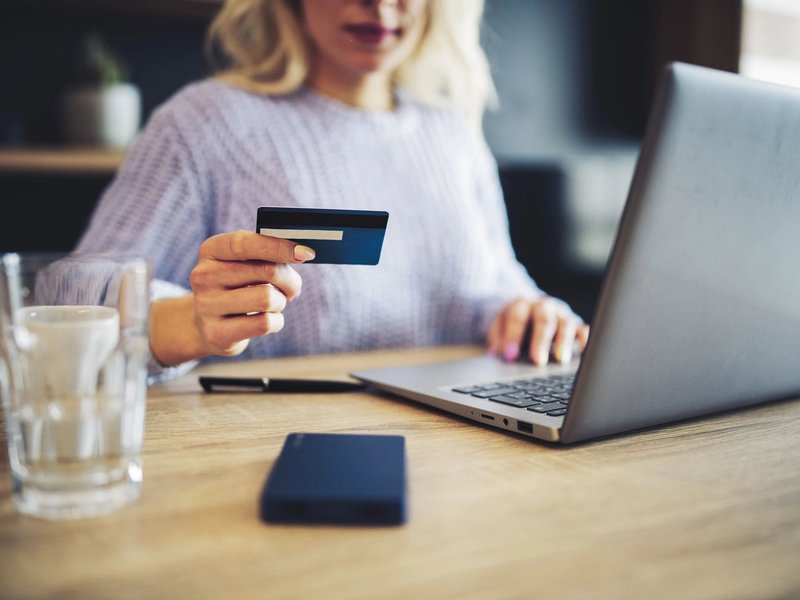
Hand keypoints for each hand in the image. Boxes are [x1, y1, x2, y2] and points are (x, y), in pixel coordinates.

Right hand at [149, 230, 314, 365]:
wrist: (208, 325)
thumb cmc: (236, 286)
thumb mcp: (243, 263)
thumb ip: (266, 253)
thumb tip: (302, 253)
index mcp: (211, 250)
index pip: (245, 243)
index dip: (279, 247)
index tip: (306, 253)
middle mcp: (203, 276)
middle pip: (266, 270)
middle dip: (289, 280)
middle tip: (291, 287)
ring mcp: (207, 306)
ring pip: (267, 298)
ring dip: (281, 302)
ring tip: (273, 303)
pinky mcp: (217, 333)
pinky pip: (265, 324)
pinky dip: (276, 321)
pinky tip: (267, 319)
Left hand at [487, 297, 589, 365]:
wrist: (528, 309)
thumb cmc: (514, 323)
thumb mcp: (500, 327)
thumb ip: (497, 339)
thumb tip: (496, 354)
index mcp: (523, 304)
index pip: (518, 317)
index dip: (513, 336)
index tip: (509, 355)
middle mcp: (544, 306)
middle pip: (544, 319)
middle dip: (541, 340)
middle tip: (537, 360)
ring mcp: (562, 314)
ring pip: (566, 324)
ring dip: (564, 341)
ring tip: (561, 359)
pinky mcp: (576, 325)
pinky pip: (584, 330)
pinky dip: (585, 339)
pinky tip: (584, 353)